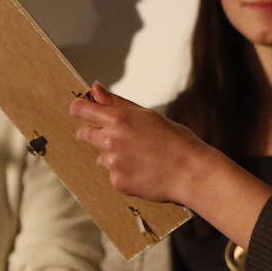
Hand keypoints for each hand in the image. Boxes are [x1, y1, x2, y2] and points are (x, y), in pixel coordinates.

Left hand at [69, 83, 212, 203]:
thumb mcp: (147, 115)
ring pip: (102, 157)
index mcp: (118, 118)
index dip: (79, 109)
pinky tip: (145, 172)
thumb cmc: (175, 139)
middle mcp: (111, 140)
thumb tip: (95, 88)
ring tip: (142, 158)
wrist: (191, 172)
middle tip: (120, 139)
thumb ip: (117, 103)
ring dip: (114, 156)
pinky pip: (114, 175)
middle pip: (85, 134)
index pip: (81, 110)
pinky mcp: (118, 182)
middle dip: (95, 134)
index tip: (81, 111)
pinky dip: (125, 174)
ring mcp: (113, 163)